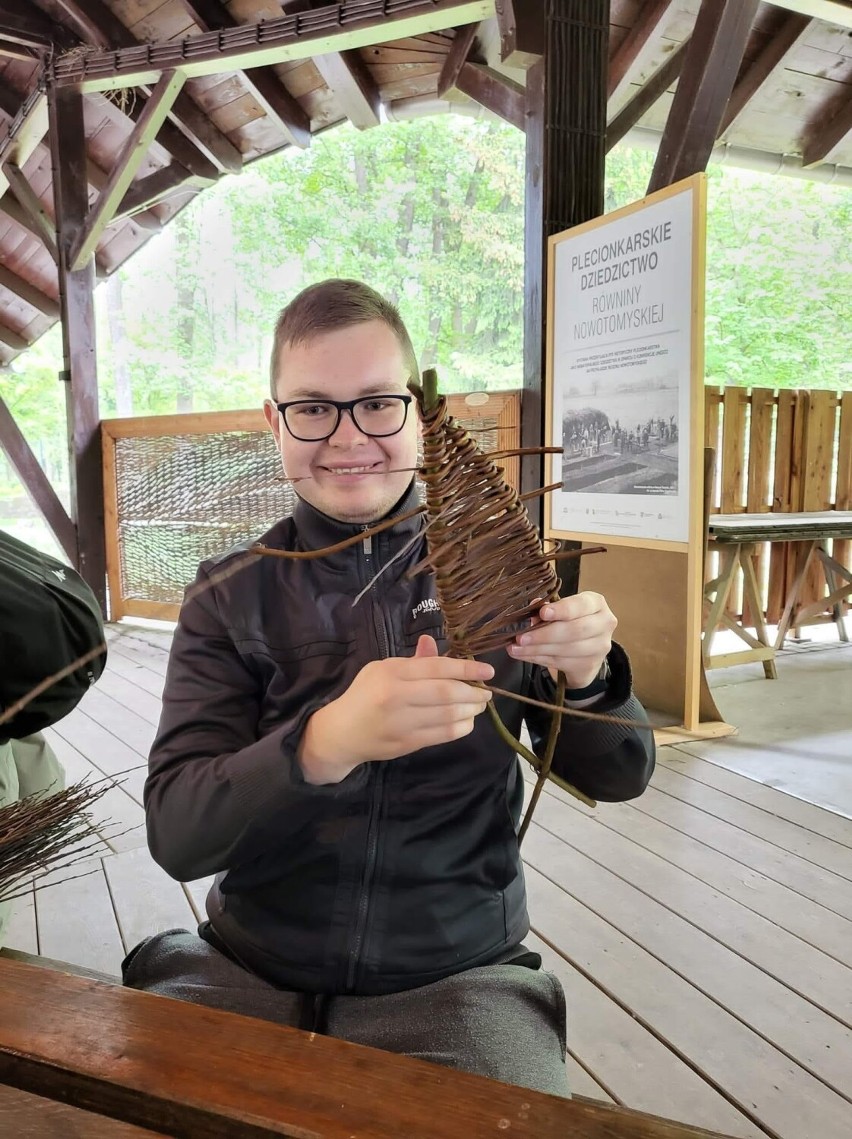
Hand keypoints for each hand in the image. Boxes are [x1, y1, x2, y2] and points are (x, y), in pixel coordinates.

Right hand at [298, 635, 493, 783]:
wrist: (342, 733)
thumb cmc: (364, 695)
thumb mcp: (383, 669)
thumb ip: (413, 661)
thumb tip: (433, 643)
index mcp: (392, 673)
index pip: (436, 667)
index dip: (467, 669)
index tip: (488, 671)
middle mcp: (397, 696)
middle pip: (446, 693)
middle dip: (473, 692)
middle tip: (487, 692)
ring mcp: (402, 723)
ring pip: (448, 715)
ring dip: (471, 710)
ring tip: (479, 705)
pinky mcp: (407, 743)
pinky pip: (442, 735)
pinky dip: (461, 727)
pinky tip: (467, 721)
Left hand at [507, 592, 615, 689]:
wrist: (586, 650)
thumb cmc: (570, 621)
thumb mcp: (561, 610)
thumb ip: (547, 608)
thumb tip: (531, 613)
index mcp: (596, 603)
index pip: (580, 605)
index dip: (561, 610)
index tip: (542, 613)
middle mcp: (604, 624)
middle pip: (574, 630)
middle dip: (544, 634)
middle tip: (521, 637)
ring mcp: (600, 647)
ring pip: (565, 649)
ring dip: (537, 649)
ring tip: (515, 648)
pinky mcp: (590, 665)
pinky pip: (560, 663)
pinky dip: (538, 659)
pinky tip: (523, 655)